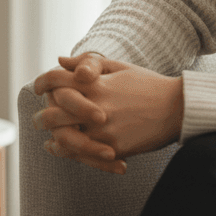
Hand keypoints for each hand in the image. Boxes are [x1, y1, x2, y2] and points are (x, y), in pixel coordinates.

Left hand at [36, 54, 183, 167]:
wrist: (178, 108)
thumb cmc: (148, 84)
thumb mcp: (118, 67)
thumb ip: (87, 63)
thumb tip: (60, 60)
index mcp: (96, 83)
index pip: (56, 80)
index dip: (42, 82)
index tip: (38, 87)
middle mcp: (96, 106)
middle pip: (53, 113)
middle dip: (40, 117)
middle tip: (36, 120)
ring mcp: (104, 130)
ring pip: (65, 138)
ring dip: (53, 139)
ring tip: (49, 140)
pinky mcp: (114, 149)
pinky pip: (84, 155)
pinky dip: (70, 154)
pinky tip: (65, 151)